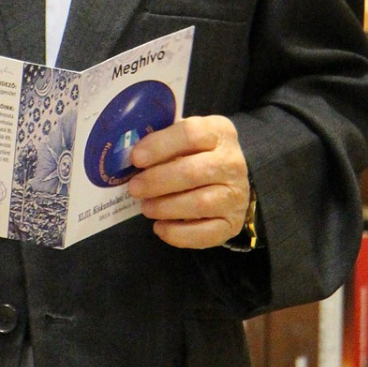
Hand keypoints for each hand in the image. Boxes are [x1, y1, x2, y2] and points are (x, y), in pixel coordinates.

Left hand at [126, 116, 249, 249]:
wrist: (228, 181)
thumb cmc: (196, 156)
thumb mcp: (183, 140)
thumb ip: (162, 143)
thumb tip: (131, 157)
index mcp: (219, 133)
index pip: (190, 134)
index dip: (159, 146)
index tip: (136, 158)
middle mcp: (233, 162)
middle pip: (192, 172)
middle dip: (157, 181)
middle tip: (134, 188)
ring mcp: (236, 195)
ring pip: (199, 203)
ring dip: (165, 207)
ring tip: (146, 208)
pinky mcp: (232, 223)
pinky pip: (205, 233)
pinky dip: (178, 233)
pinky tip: (160, 227)